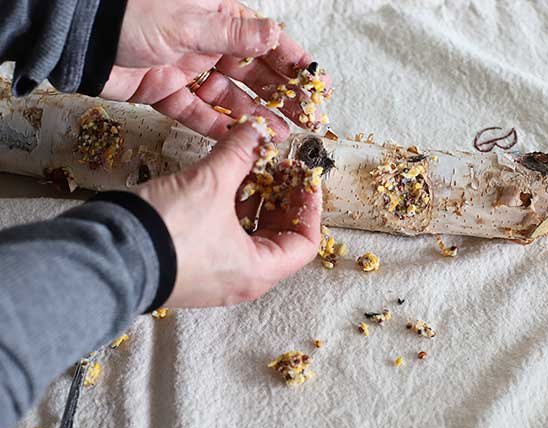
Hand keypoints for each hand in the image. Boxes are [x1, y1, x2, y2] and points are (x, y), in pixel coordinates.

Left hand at [101, 0, 329, 140]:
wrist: (79, 37)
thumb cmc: (130, 14)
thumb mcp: (188, 21)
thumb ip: (233, 34)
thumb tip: (275, 35)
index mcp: (218, 16)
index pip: (266, 41)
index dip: (293, 62)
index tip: (316, 83)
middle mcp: (207, 43)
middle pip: (253, 74)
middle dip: (280, 96)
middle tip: (305, 117)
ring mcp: (188, 69)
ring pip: (229, 98)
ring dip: (253, 117)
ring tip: (277, 136)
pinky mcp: (167, 93)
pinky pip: (198, 113)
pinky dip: (217, 127)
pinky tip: (239, 141)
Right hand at [137, 122, 321, 306]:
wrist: (107, 253)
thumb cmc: (167, 231)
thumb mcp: (211, 183)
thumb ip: (240, 153)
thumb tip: (258, 129)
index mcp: (258, 271)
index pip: (305, 243)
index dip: (310, 207)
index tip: (306, 178)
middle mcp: (241, 279)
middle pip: (280, 236)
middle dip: (282, 197)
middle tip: (280, 166)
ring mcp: (216, 274)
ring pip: (250, 233)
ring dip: (255, 198)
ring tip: (252, 165)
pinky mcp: (193, 264)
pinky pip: (225, 235)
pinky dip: (231, 208)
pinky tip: (225, 179)